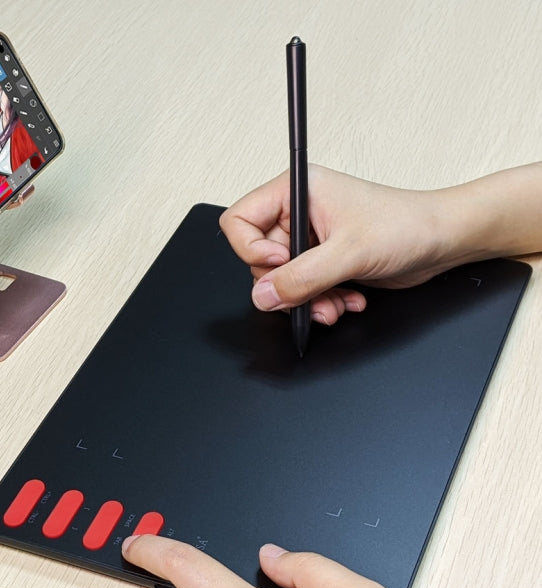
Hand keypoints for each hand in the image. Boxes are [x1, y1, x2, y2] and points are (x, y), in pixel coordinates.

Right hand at [219, 165, 457, 324]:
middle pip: (258, 259)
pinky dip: (321, 301)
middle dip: (287, 285)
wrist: (442, 241)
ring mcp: (310, 240)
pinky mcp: (323, 262)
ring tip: (335, 302)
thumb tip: (263, 295)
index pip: (240, 220)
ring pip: (281, 281)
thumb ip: (300, 277)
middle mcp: (298, 214)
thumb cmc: (406, 224)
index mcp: (296, 191)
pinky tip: (346, 299)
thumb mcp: (349, 253)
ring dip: (307, 300)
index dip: (251, 249)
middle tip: (311, 292)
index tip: (279, 263)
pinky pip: (302, 290)